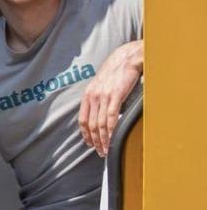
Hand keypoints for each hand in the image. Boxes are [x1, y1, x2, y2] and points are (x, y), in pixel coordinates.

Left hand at [78, 40, 142, 157]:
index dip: (85, 134)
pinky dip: (111, 131)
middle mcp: (93, 96)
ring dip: (103, 139)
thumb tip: (100, 113)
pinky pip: (111, 118)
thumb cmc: (116, 72)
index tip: (89, 144)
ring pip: (100, 124)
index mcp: (88, 95)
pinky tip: (112, 139)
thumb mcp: (101, 85)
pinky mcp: (116, 96)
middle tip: (100, 152)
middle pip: (90, 125)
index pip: (82, 120)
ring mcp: (103, 96)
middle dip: (95, 141)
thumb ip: (98, 99)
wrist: (126, 57)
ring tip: (106, 149)